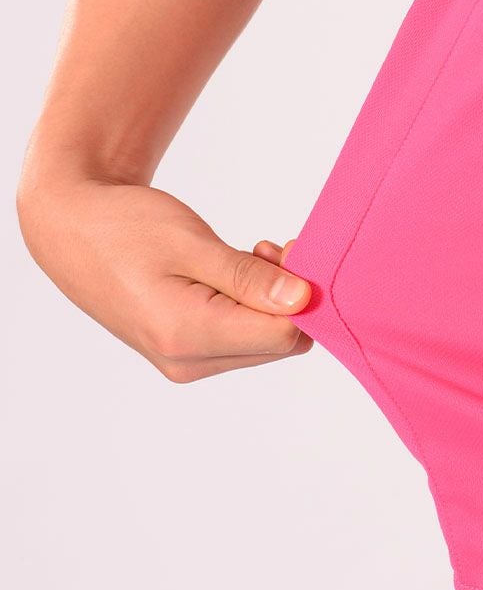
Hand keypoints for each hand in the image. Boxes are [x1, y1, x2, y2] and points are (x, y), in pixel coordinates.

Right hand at [17, 176, 314, 382]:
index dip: (304, 295)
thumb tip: (302, 300)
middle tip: (275, 247)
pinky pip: (242, 336)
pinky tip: (237, 268)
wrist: (71, 230)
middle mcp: (188, 361)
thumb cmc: (126, 227)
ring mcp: (186, 361)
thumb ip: (249, 277)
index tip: (295, 249)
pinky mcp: (185, 351)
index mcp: (187, 336)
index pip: (284, 335)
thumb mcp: (192, 243)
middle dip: (290, 296)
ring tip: (251, 253)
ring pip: (263, 340)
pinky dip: (251, 303)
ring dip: (271, 297)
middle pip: (278, 342)